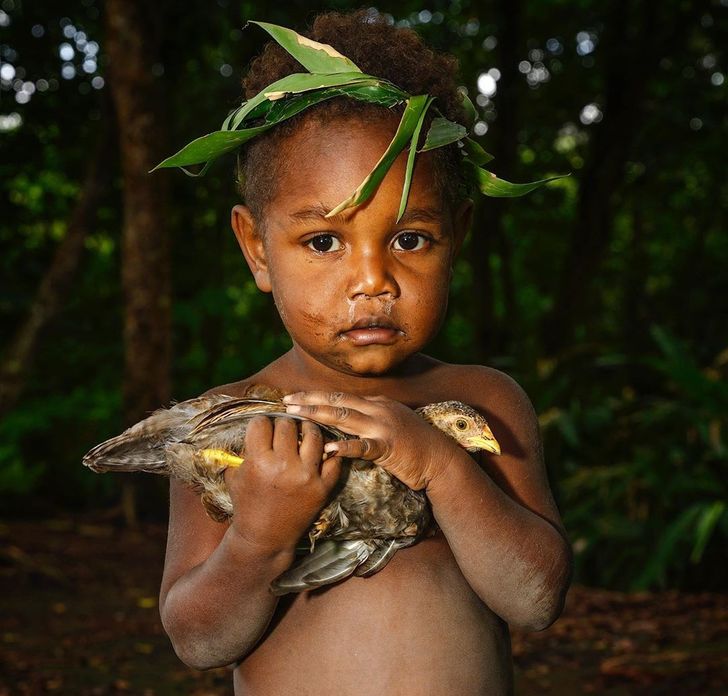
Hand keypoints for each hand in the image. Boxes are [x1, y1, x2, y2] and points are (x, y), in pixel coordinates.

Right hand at [224, 416, 341, 551]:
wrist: (265, 538)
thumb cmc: (247, 505)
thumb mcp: (235, 476)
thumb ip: (242, 450)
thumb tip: (255, 426)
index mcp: (258, 462)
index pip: (262, 423)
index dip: (260, 423)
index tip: (262, 429)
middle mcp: (284, 466)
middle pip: (288, 424)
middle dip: (283, 424)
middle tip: (282, 432)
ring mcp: (306, 476)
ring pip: (313, 434)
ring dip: (307, 430)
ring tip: (303, 434)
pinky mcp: (323, 487)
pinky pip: (333, 458)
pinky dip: (327, 452)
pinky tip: (319, 452)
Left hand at [283, 392, 461, 490]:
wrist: (441, 458)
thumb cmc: (415, 444)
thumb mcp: (390, 423)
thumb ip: (368, 419)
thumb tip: (344, 419)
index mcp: (377, 403)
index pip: (340, 396)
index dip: (315, 396)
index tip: (293, 397)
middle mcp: (378, 409)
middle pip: (337, 400)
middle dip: (310, 400)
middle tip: (286, 401)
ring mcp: (383, 427)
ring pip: (345, 417)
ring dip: (318, 415)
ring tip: (297, 415)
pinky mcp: (389, 447)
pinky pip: (363, 446)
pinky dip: (344, 447)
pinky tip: (328, 449)